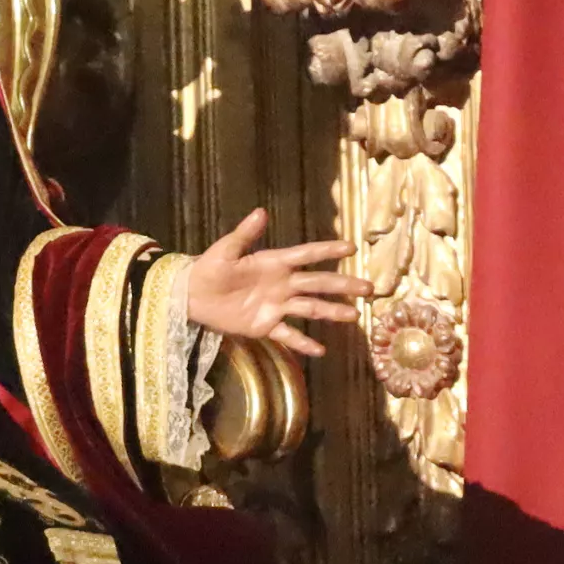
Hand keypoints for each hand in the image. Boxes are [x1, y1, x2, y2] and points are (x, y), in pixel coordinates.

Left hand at [179, 208, 363, 358]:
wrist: (193, 296)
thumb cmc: (209, 268)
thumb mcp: (226, 250)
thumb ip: (245, 234)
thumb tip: (261, 212)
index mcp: (275, 262)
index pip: (307, 254)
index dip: (328, 250)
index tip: (352, 248)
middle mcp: (282, 284)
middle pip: (318, 283)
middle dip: (344, 285)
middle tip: (369, 288)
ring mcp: (277, 306)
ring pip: (310, 309)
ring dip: (332, 312)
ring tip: (354, 317)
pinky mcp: (266, 326)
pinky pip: (288, 336)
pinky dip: (303, 343)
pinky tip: (321, 351)